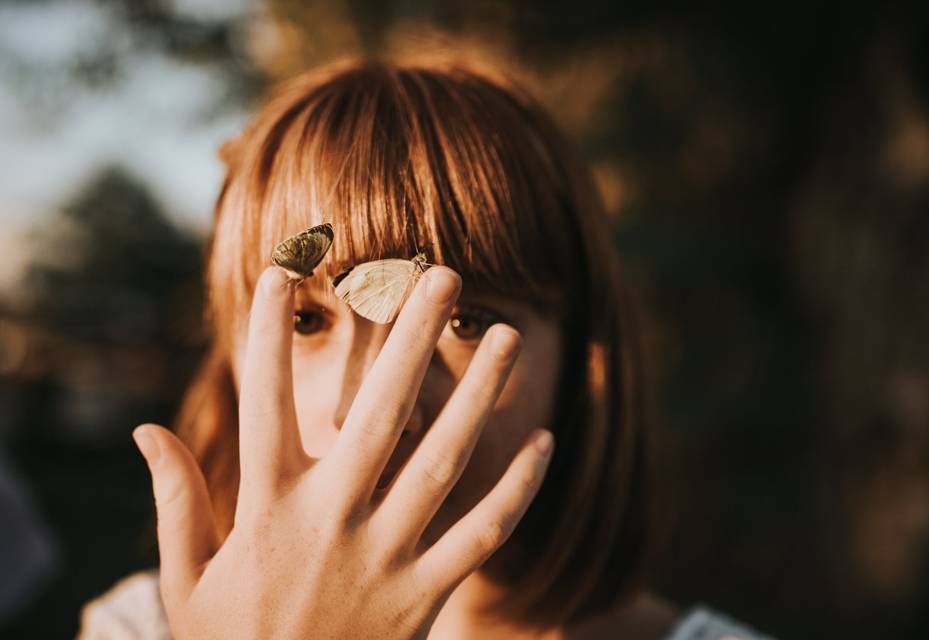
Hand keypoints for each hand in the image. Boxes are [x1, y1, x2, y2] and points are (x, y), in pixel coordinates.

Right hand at [132, 265, 554, 638]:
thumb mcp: (186, 579)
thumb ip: (174, 500)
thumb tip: (143, 430)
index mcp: (266, 511)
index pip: (265, 405)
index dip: (266, 336)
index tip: (279, 274)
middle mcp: (329, 523)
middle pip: (376, 414)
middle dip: (410, 338)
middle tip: (441, 275)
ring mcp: (383, 560)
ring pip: (442, 464)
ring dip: (479, 396)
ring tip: (509, 337)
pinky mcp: (424, 599)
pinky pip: (481, 537)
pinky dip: (516, 491)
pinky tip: (543, 441)